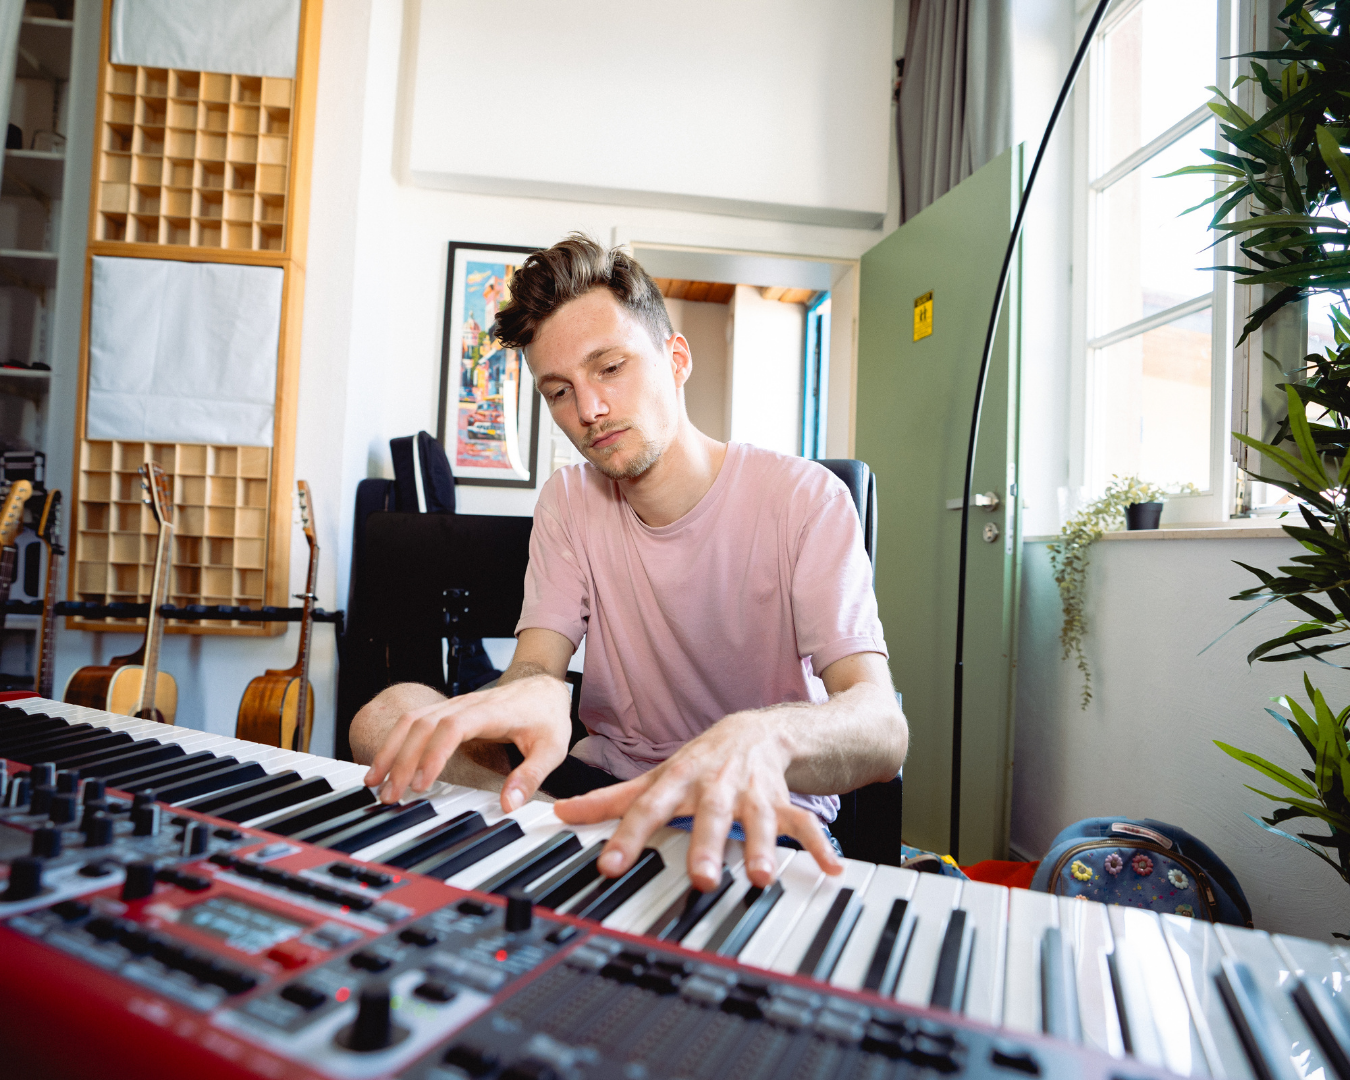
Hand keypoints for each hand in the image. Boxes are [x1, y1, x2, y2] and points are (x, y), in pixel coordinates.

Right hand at [362, 674, 571, 810]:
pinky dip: (396, 741)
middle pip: (424, 724)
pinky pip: (414, 722)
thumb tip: (508, 805)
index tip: (421, 785)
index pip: (453, 727)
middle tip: (390, 795)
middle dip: (402, 759)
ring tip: (374, 781)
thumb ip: (530, 776)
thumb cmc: (546, 717)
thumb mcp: (551, 748)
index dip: (434, 754)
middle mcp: (467, 704)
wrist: (542, 688)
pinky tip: (384, 763)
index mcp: (492, 711)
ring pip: (412, 720)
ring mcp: (454, 705)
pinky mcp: (447, 711)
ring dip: (391, 749)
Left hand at [553, 709, 843, 892]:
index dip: (628, 836)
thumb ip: (612, 799)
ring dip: (762, 846)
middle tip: (704, 879)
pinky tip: (832, 870)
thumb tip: (561, 812)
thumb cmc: (704, 761)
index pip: (648, 809)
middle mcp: (716, 784)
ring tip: (764, 875)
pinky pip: (805, 821)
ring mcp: (753, 791)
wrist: (765, 729)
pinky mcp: (785, 799)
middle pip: (709, 815)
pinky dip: (819, 845)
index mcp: (680, 779)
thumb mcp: (658, 776)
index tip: (612, 865)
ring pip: (759, 818)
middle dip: (706, 845)